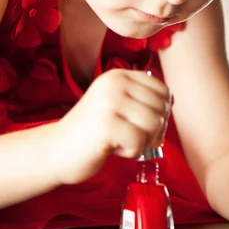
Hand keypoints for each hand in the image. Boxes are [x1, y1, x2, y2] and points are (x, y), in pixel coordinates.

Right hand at [54, 69, 170, 184]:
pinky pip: (139, 142)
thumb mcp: (119, 105)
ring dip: (142, 141)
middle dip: (153, 130)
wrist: (57, 150)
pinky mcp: (106, 125)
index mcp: (119, 76)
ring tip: (120, 141)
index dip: (161, 112)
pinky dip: (131, 152)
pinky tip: (112, 148)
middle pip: (161, 108)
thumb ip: (142, 100)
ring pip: (154, 125)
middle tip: (131, 137)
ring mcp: (109, 102)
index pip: (163, 90)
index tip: (142, 124)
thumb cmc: (94, 132)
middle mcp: (115, 83)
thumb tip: (171, 100)